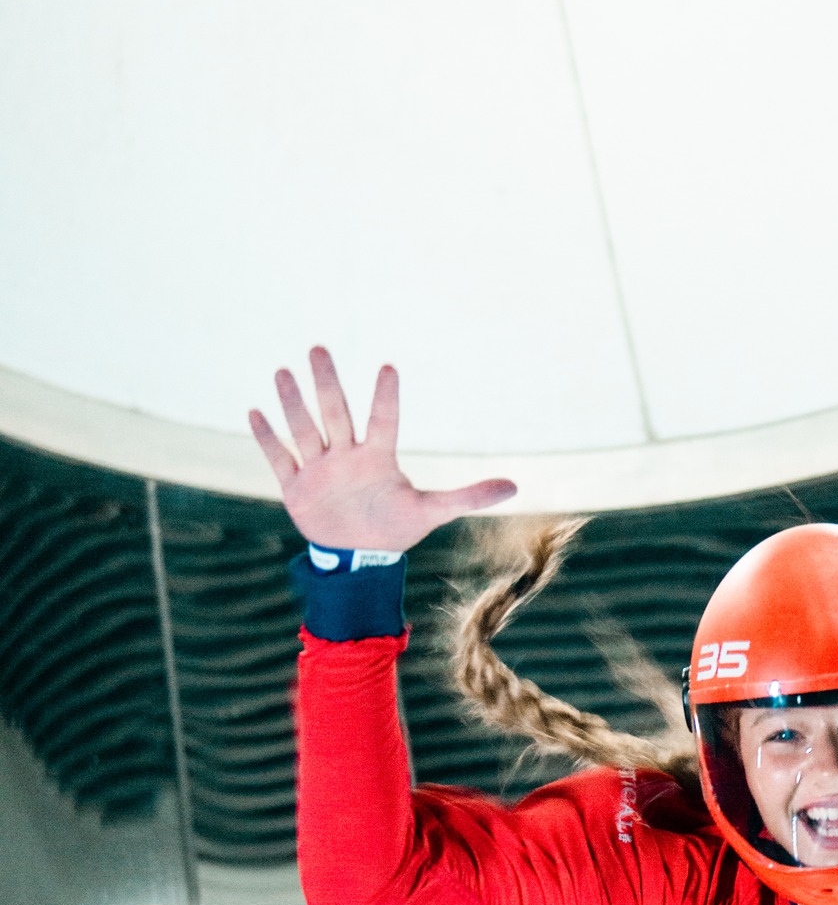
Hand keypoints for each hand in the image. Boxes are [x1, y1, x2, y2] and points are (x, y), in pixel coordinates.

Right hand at [249, 348, 516, 550]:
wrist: (359, 555)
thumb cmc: (395, 526)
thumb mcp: (431, 511)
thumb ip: (468, 497)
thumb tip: (516, 487)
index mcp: (378, 458)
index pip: (384, 421)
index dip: (386, 398)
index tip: (389, 369)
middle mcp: (347, 456)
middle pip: (337, 414)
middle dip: (327, 385)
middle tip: (319, 349)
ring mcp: (320, 469)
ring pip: (305, 430)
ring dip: (293, 404)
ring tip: (283, 372)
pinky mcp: (296, 487)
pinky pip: (280, 458)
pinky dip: (267, 438)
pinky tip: (254, 412)